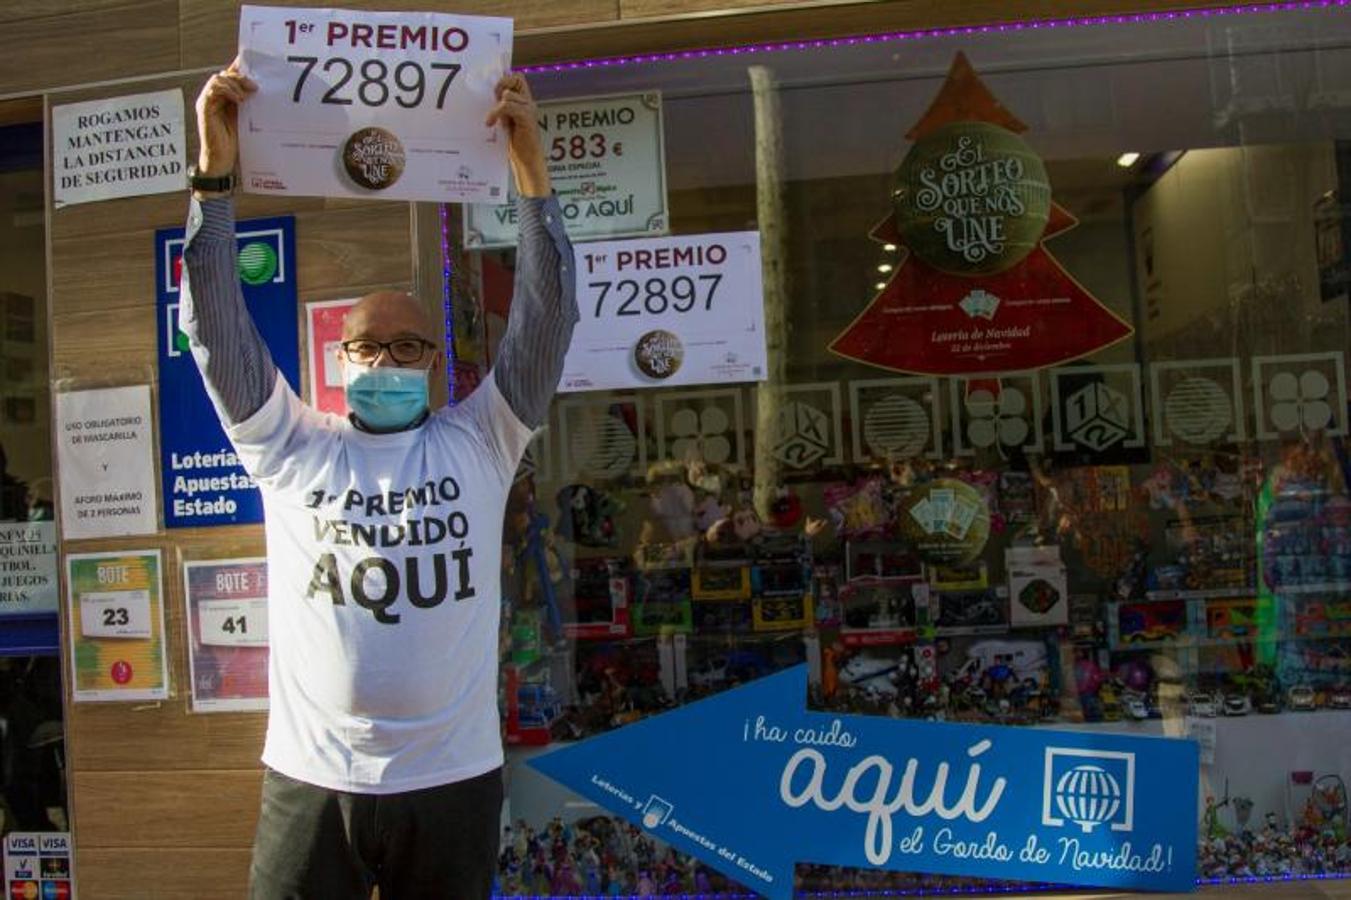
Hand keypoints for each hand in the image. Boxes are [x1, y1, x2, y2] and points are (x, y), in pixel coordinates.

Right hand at [194, 57, 256, 177]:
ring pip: (218, 79)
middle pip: (224, 75)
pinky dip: (227, 91)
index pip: (230, 76)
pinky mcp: (204, 108)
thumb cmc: (234, 141)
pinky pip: (213, 90)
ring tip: (249, 92)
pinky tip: (239, 99)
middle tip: (256, 85)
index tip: (255, 62)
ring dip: (234, 83)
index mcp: (224, 97)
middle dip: (240, 76)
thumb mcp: (246, 118)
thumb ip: (249, 103)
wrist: (222, 159)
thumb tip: (260, 89)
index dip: (239, 68)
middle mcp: (213, 96)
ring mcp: (207, 101)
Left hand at [486, 72, 549, 197]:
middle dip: (501, 86)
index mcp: (525, 102)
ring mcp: (529, 110)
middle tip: (494, 101)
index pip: (517, 78)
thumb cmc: (517, 145)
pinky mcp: (527, 118)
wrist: (527, 162)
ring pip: (508, 95)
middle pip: (516, 79)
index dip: (505, 80)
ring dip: (497, 107)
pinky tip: (491, 123)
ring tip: (494, 121)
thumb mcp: (506, 122)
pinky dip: (496, 113)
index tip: (495, 95)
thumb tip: (490, 97)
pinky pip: (507, 106)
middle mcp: (529, 103)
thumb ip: (502, 109)